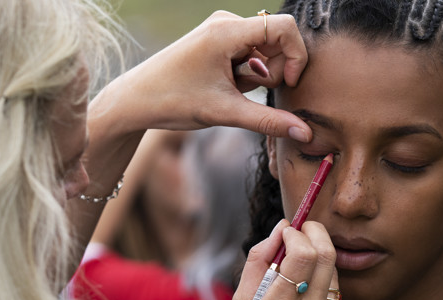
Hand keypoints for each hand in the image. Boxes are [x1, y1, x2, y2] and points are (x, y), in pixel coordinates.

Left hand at [95, 10, 311, 141]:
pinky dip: (246, 73)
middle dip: (271, 72)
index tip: (286, 83)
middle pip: (276, 41)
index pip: (284, 27)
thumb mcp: (226, 113)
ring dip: (256, 76)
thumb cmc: (174, 101)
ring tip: (228, 90)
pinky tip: (224, 85)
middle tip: (244, 92)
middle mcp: (226, 23)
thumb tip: (305, 133)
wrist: (136, 100)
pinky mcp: (218, 39)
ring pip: (264, 50)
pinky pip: (250, 53)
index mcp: (226, 31)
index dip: (295, 55)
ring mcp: (221, 29)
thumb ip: (269, 122)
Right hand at [214, 220, 345, 299]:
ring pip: (333, 275)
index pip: (304, 253)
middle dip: (316, 234)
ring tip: (293, 273)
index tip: (285, 231)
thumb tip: (278, 230)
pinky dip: (318, 290)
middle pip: (328, 256)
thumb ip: (257, 264)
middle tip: (300, 232)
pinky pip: (333, 299)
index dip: (297, 233)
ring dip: (317, 262)